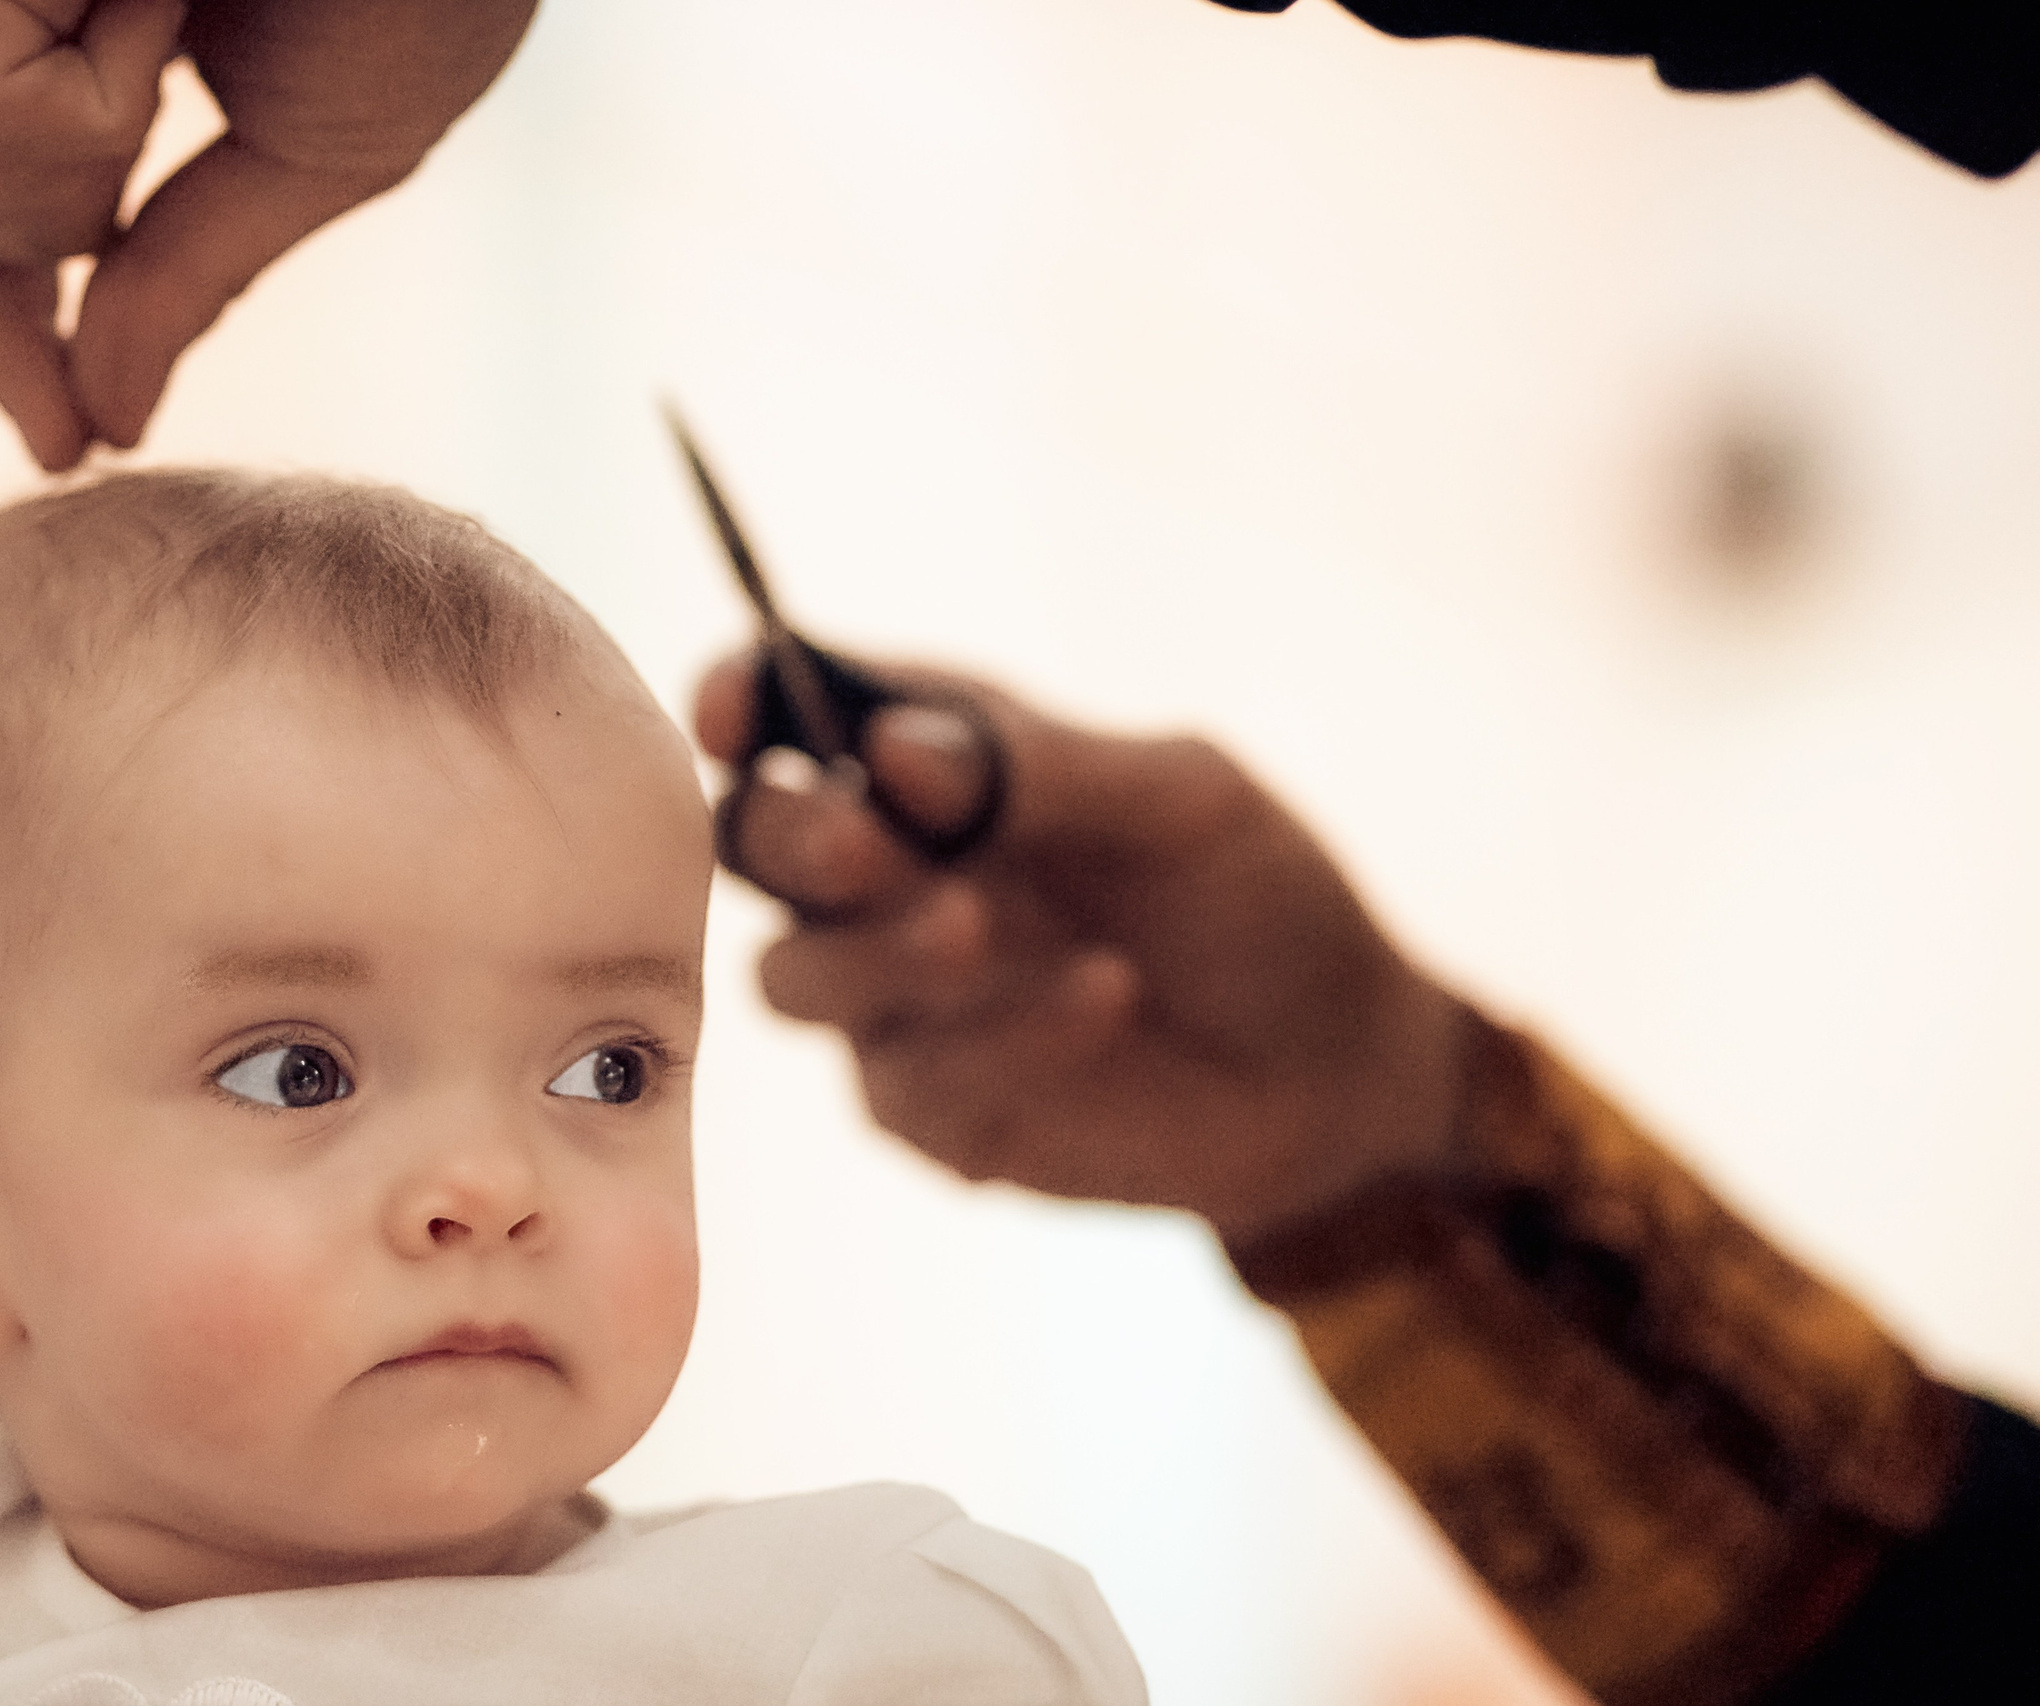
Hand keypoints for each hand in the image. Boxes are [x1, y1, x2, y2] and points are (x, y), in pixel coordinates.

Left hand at [0, 0, 539, 469]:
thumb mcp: (316, 158)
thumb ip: (190, 277)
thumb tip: (109, 423)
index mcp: (79, 36)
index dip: (8, 332)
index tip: (64, 446)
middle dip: (28, 229)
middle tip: (146, 114)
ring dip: (56, 166)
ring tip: (168, 30)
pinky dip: (96, 102)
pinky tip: (165, 3)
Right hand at [694, 653, 1472, 1246]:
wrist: (1344, 1066)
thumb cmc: (1261, 897)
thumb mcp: (1184, 799)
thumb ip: (1040, 767)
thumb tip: (889, 749)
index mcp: (934, 767)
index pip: (795, 718)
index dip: (741, 704)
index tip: (737, 713)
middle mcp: (892, 877)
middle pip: (758, 849)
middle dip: (793, 840)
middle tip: (862, 844)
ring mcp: (901, 1002)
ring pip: (795, 979)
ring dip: (873, 950)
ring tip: (975, 930)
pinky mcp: (938, 1110)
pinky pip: (914, 1078)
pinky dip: (1005, 1033)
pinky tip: (1107, 997)